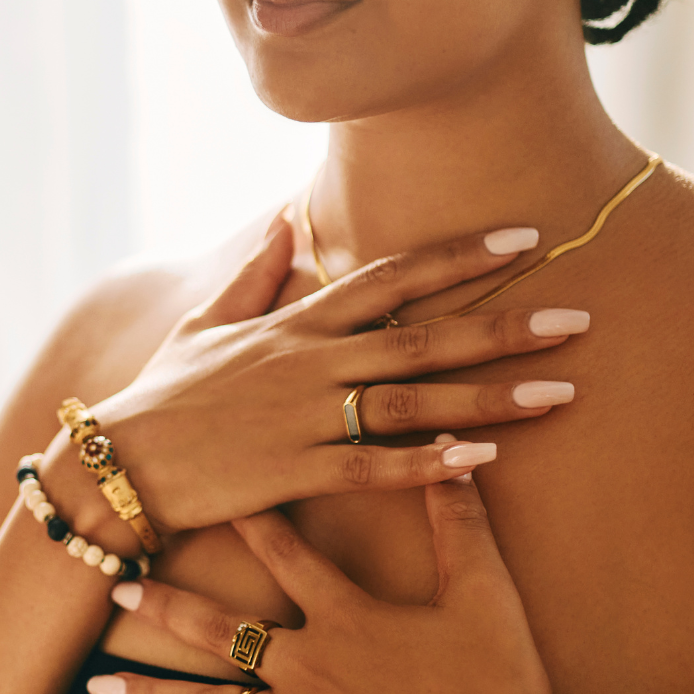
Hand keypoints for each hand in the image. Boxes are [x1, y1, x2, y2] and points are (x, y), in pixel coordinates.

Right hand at [72, 214, 587, 531]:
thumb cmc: (166, 394)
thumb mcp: (206, 323)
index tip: (525, 238)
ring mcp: (305, 416)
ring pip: (413, 400)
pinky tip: (484, 460)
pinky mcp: (294, 472)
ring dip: (489, 395)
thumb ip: (254, 272)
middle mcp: (311, 360)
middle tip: (577, 318)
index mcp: (297, 322)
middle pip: (423, 335)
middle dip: (503, 324)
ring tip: (560, 391)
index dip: (460, 255)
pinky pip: (374, 467)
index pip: (391, 275)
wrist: (115, 464)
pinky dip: (430, 464)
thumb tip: (286, 221)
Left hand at [87, 468, 565, 693]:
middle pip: (220, 629)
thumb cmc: (498, 688)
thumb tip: (448, 450)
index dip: (247, 519)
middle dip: (166, 606)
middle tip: (118, 589)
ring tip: (98, 687)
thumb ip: (460, 521)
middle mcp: (306, 668)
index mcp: (345, 617)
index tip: (206, 491)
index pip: (286, 553)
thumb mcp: (484, 593)